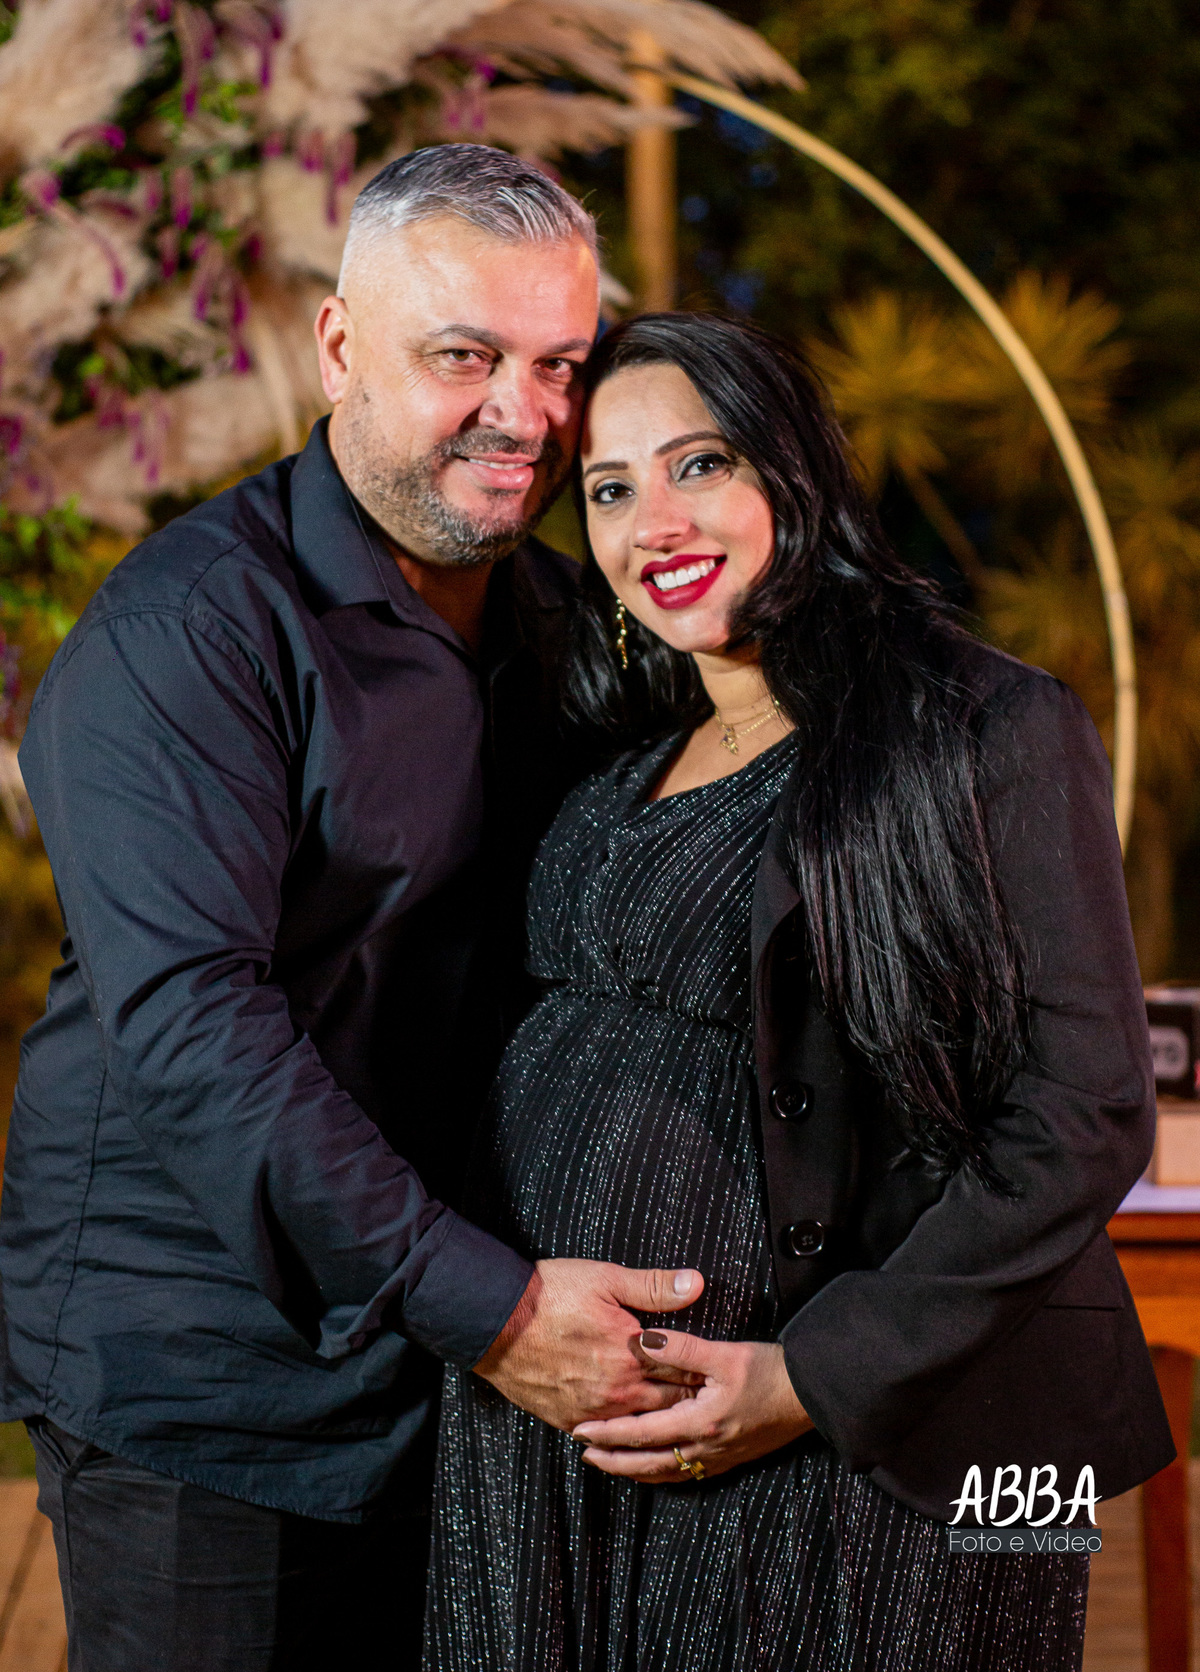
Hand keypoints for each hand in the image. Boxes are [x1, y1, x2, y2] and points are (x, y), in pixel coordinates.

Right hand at [472, 1259, 704, 1431]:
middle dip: (687, 1402)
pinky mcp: (568, 1420)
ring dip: (658, 1422)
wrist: (494, 1321)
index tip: (721, 1378)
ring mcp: (592, 1411)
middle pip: (667, 1405)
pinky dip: (623, 1435)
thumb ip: (654, 1286)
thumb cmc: (550, 1294)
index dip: (703, 1374)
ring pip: (640, 1426)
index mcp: (632, 1355)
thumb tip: (696, 1283)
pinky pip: (606, 1437)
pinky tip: (635, 1434)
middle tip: (709, 1404)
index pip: (682, 1372)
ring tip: (680, 1424)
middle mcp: (617, 1391)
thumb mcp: (605, 1279)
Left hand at [571, 1330, 813, 1482]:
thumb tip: (642, 1339)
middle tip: (585, 1453)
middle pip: (648, 1462)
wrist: (810, 1396)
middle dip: (614, 1460)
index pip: (642, 1433)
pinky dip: (660, 1473)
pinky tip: (653, 1467)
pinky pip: (685, 1474)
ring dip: (634, 1469)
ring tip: (610, 1463)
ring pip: (665, 1473)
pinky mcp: (729, 1458)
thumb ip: (681, 1349)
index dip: (609, 1433)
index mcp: (699, 1422)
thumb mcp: (725, 1354)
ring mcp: (717, 1457)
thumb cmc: (769, 1372)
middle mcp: (705, 1447)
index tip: (581, 1430)